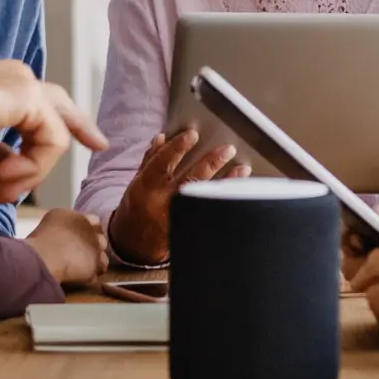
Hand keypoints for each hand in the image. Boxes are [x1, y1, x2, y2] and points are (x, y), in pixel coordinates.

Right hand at [0, 62, 108, 204]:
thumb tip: (9, 172)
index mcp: (0, 86)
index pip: (42, 102)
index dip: (67, 122)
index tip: (89, 139)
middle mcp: (17, 78)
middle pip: (60, 106)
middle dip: (81, 128)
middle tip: (100, 145)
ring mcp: (24, 84)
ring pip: (54, 136)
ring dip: (33, 170)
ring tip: (2, 187)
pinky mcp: (28, 96)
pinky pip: (51, 142)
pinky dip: (33, 166)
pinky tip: (4, 177)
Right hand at [26, 208, 108, 281]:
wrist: (45, 255)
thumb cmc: (40, 240)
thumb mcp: (51, 223)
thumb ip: (64, 226)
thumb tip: (64, 231)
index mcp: (79, 218)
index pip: (94, 221)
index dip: (89, 230)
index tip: (81, 239)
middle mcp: (91, 230)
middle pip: (100, 238)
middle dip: (93, 246)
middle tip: (80, 255)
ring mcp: (96, 247)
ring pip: (102, 255)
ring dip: (94, 261)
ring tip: (80, 268)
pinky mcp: (97, 264)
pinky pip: (99, 270)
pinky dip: (92, 274)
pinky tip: (81, 277)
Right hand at [108, 128, 247, 264]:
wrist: (136, 244)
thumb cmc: (138, 207)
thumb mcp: (138, 182)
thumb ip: (150, 160)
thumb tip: (162, 137)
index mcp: (146, 188)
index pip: (161, 164)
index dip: (176, 148)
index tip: (193, 134)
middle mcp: (162, 203)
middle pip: (189, 181)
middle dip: (210, 164)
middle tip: (228, 149)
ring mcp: (177, 219)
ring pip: (204, 199)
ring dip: (225, 182)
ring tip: (242, 169)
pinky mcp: (188, 230)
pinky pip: (210, 214)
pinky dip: (224, 202)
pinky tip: (238, 193)